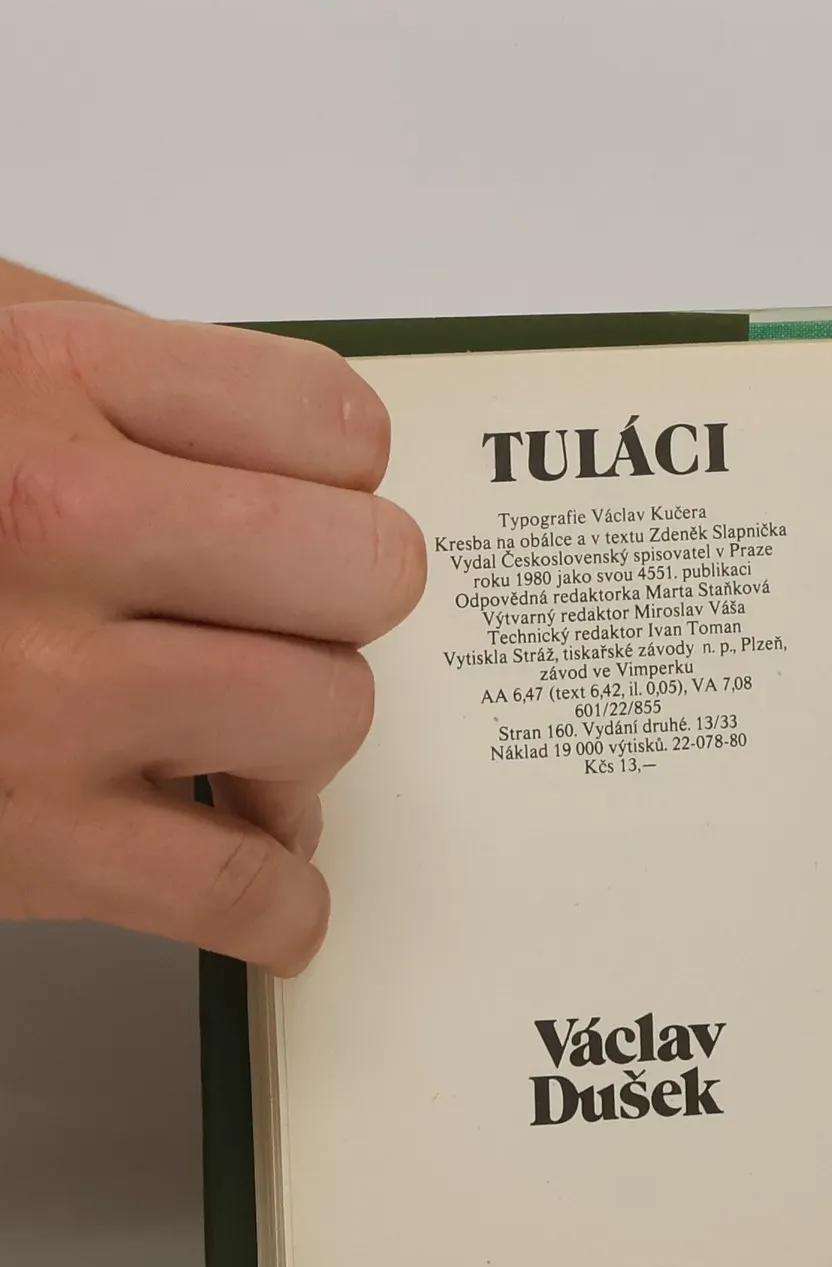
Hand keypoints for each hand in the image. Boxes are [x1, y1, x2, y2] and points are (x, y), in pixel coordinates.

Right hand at [0, 302, 424, 971]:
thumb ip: (88, 360)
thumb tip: (250, 436)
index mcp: (37, 380)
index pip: (334, 429)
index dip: (335, 477)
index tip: (300, 506)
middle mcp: (55, 526)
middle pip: (363, 575)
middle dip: (335, 601)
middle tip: (275, 616)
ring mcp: (43, 696)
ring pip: (328, 721)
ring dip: (301, 740)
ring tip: (240, 737)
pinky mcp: (23, 846)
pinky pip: (243, 891)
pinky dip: (279, 906)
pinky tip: (262, 884)